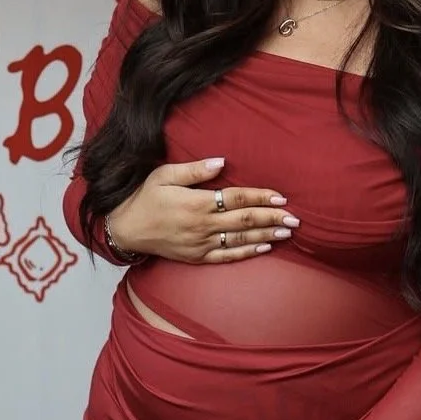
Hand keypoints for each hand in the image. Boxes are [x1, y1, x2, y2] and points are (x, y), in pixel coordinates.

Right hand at [107, 158, 298, 262]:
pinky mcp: (197, 257)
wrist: (125, 229)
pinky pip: (227, 256)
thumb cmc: (144, 198)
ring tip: (287, 232)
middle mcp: (202, 226)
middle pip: (244, 220)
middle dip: (272, 219)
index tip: (280, 197)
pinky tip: (264, 248)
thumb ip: (194, 170)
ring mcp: (200, 244)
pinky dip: (247, 252)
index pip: (236, 198)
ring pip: (240, 239)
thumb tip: (222, 162)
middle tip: (295, 218)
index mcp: (196, 203)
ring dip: (266, 235)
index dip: (260, 197)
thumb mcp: (164, 175)